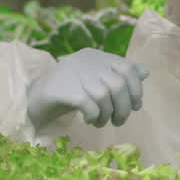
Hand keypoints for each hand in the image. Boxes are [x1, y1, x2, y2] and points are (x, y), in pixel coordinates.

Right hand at [27, 48, 150, 129]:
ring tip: (101, 123)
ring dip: (107, 115)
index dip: (136, 88)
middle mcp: (85, 61)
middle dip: (124, 107)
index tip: (135, 106)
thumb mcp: (95, 81)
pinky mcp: (63, 89)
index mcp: (95, 56)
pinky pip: (88, 105)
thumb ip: (118, 75)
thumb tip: (144, 73)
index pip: (126, 67)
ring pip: (104, 96)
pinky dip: (94, 116)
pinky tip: (89, 120)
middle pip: (118, 84)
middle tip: (119, 121)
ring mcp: (73, 74)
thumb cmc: (69, 91)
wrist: (34, 97)